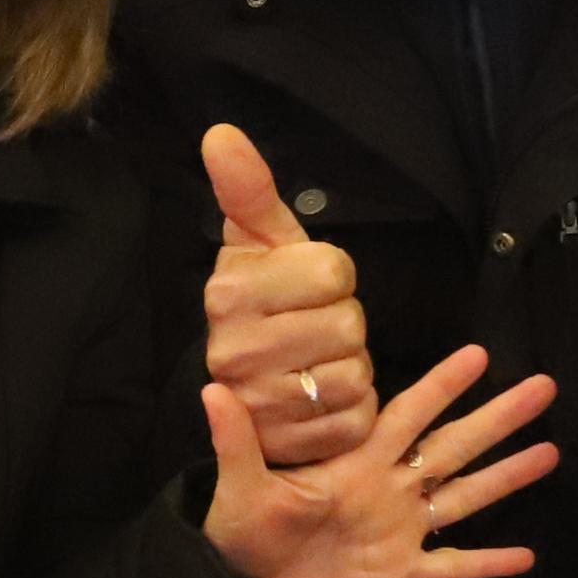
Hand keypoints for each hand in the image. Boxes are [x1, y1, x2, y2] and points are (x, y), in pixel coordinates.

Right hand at [201, 123, 374, 468]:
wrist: (253, 377)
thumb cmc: (271, 295)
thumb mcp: (262, 238)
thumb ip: (248, 187)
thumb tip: (221, 132)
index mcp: (229, 293)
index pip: (334, 273)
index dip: (337, 275)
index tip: (311, 284)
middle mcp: (233, 351)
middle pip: (348, 327)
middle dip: (347, 323)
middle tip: (319, 326)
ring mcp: (258, 405)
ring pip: (355, 375)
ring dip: (353, 368)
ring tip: (321, 362)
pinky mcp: (287, 445)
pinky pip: (355, 419)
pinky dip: (356, 409)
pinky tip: (327, 398)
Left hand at [201, 343, 562, 577]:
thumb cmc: (243, 528)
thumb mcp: (240, 483)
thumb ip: (236, 438)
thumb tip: (211, 388)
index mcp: (358, 461)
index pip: (408, 415)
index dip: (441, 386)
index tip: (478, 354)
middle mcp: (389, 487)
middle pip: (454, 446)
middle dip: (498, 418)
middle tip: (542, 387)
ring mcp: (400, 529)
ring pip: (464, 496)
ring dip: (507, 477)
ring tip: (551, 452)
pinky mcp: (399, 572)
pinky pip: (451, 566)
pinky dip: (485, 563)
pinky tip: (526, 557)